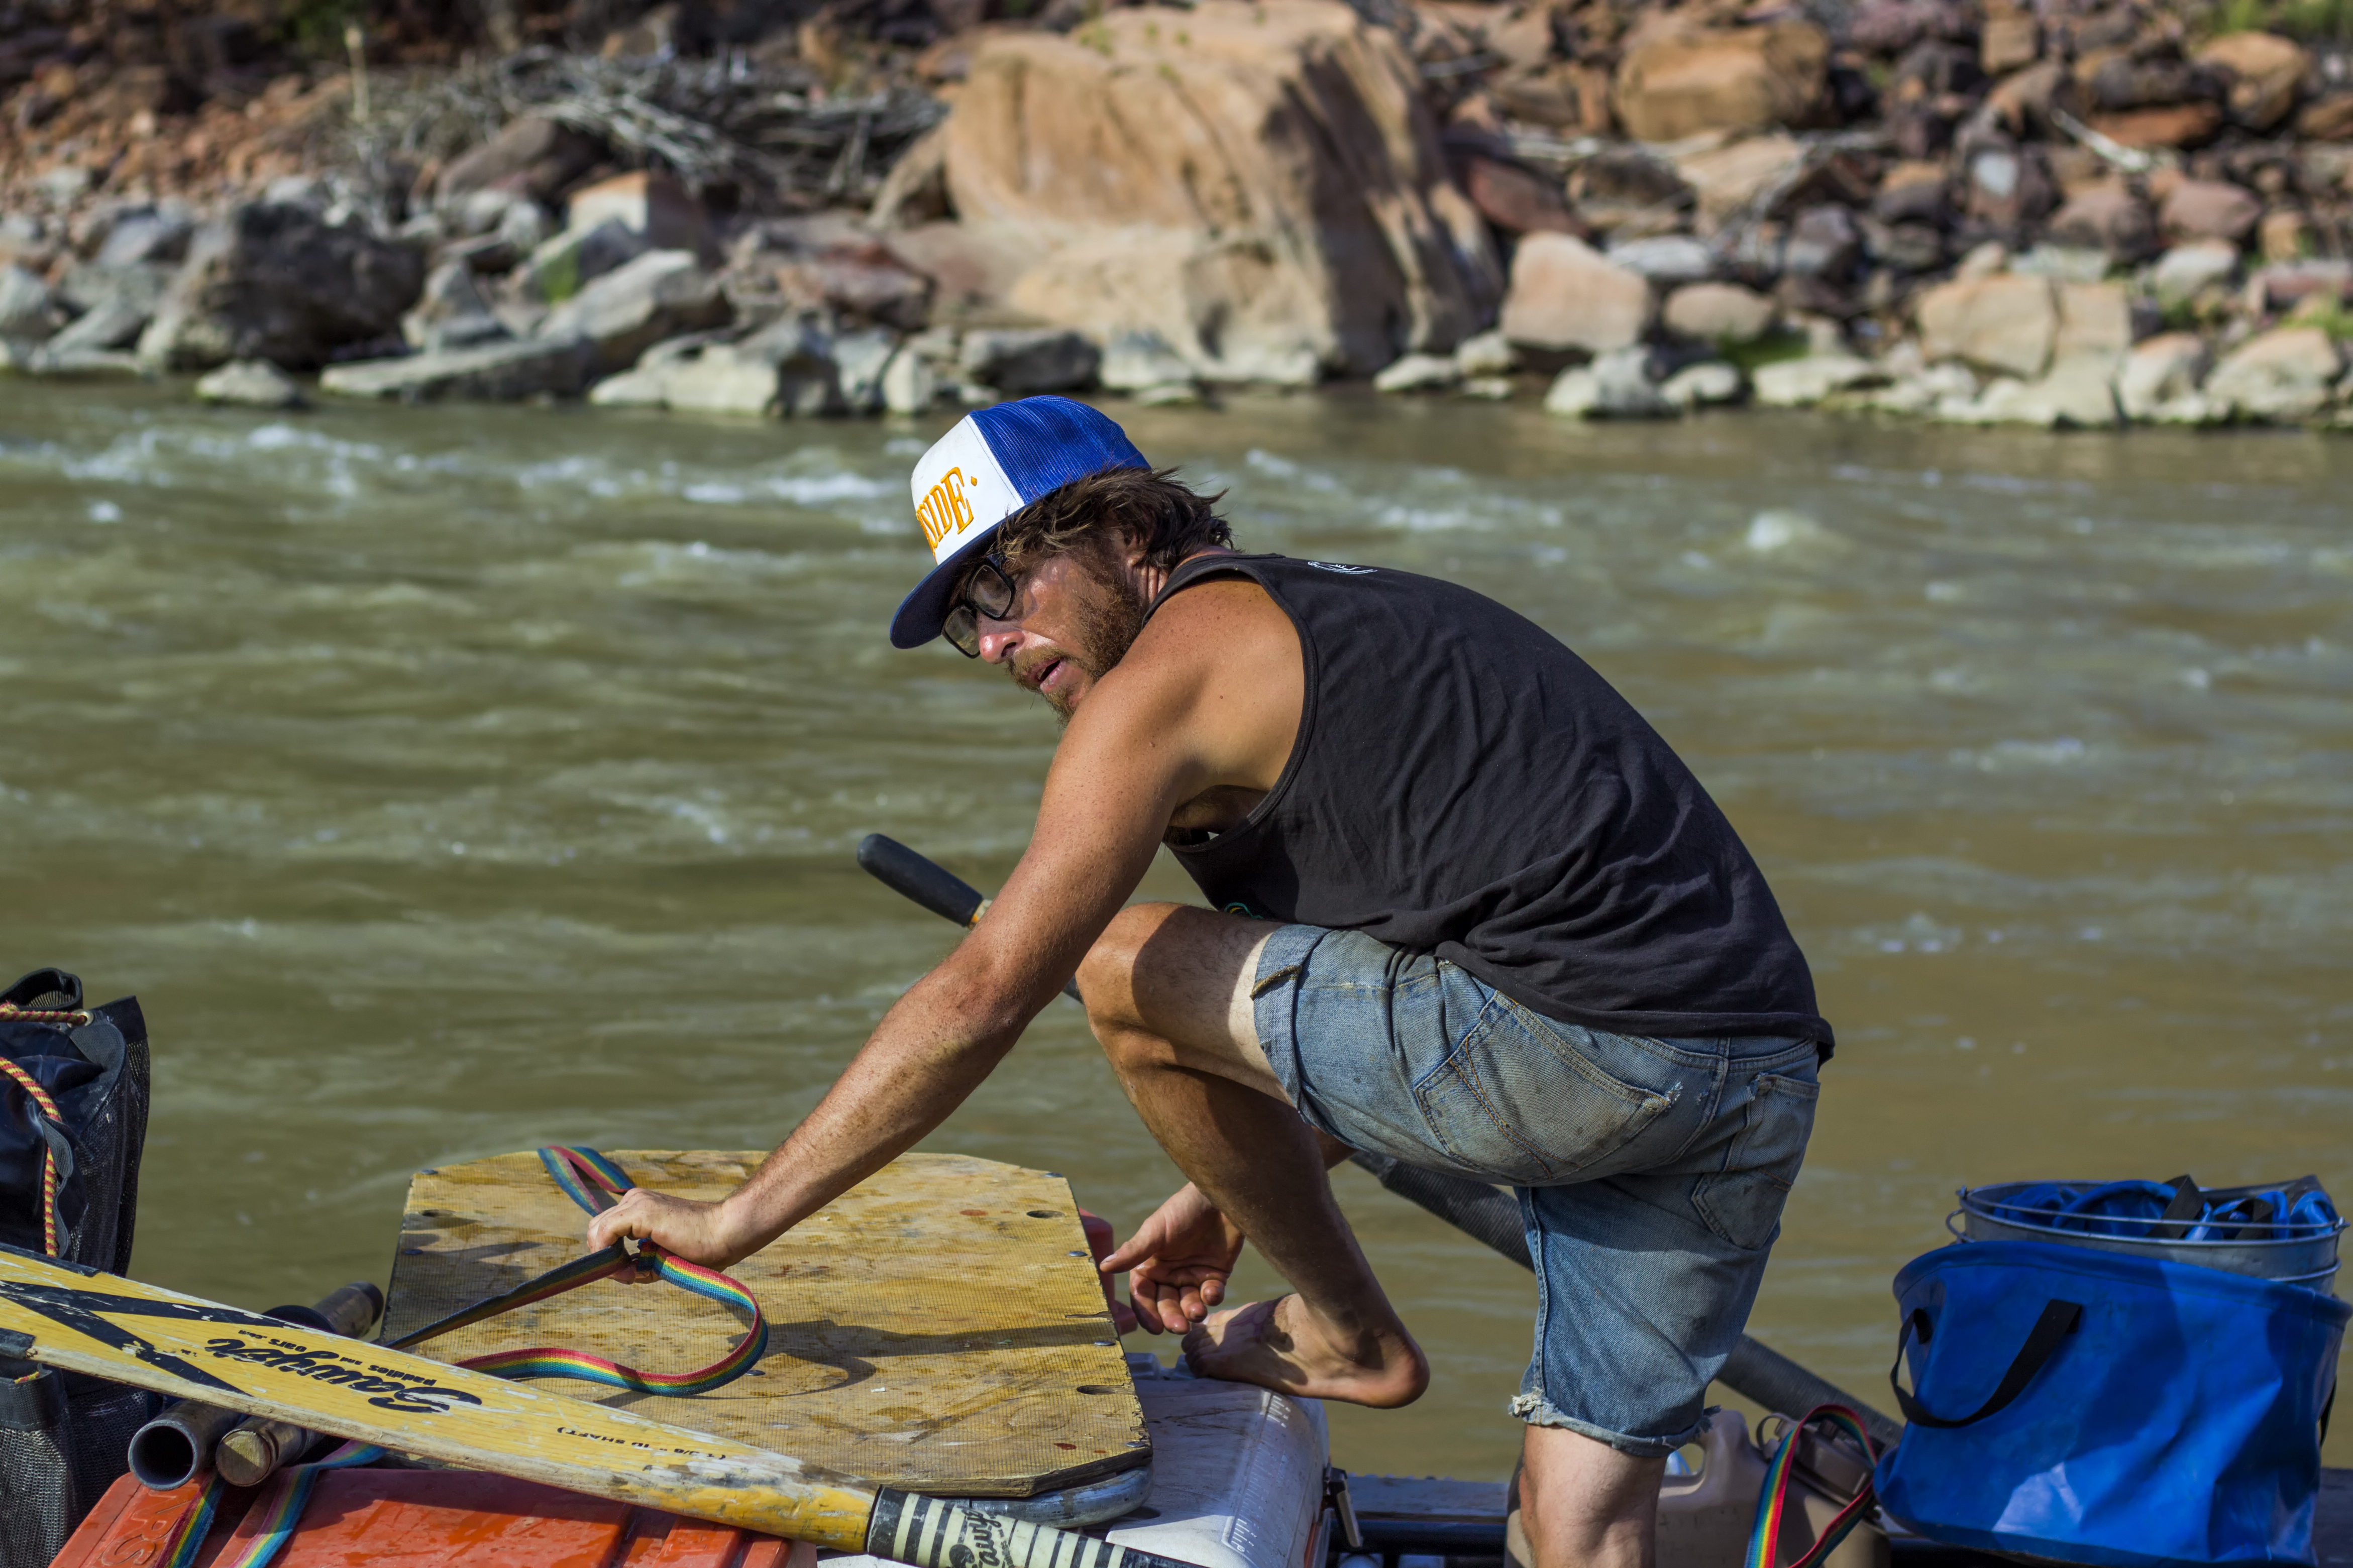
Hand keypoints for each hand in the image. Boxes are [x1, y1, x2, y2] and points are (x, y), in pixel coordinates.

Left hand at [585, 1189, 760, 1271]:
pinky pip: (604, 1234)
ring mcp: (637, 1202)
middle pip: (596, 1230)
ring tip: (634, 1273)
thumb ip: (639, 1262)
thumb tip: (617, 1272)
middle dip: (606, 1257)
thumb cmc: (702, 1249)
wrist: (725, 1234)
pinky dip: (609, 1255)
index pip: (606, 1230)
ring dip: (608, 1258)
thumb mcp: (661, 1257)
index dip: (610, 1255)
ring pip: (596, 1232)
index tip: (631, 1273)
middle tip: (630, 1274)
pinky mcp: (640, 1212)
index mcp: (641, 1206)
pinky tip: (629, 1268)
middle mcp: (635, 1198)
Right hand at [1100, 1184, 1244, 1335]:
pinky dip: (1211, 1298)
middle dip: (1171, 1317)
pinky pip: (1211, 1295)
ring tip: (1196, 1312)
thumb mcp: (1156, 1230)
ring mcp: (1193, 1276)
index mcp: (1150, 1265)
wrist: (1220, 1197)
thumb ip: (1133, 1251)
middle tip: (1180, 1327)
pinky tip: (1212, 1292)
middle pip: (1166, 1305)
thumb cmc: (1183, 1209)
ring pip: (1188, 1304)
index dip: (1147, 1312)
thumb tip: (1103, 1266)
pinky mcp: (1216, 1276)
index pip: (1143, 1295)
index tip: (1154, 1327)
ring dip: (1191, 1311)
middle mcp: (1169, 1274)